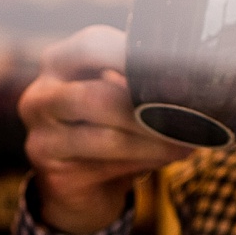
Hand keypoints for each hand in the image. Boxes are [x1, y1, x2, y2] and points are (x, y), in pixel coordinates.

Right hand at [18, 25, 188, 234]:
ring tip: (190, 139)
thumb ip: (139, 80)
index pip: (92, 45)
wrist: (79, 188)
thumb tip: (195, 81)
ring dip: (156, 140)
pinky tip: (172, 155)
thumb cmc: (106, 128)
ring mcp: (43, 139)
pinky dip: (148, 161)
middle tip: (191, 109)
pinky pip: (110, 167)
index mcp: (57, 63)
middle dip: (148, 106)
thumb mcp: (117, 94)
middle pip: (97, 96)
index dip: (135, 55)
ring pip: (108, 137)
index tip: (181, 67)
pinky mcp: (55, 175)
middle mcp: (40, 97)